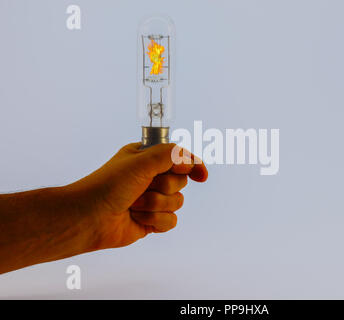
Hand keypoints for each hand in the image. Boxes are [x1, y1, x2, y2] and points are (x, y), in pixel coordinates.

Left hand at [67, 143, 207, 249]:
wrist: (89, 218)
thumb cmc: (109, 185)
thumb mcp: (141, 161)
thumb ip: (170, 154)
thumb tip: (190, 161)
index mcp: (147, 158)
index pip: (179, 159)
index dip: (192, 166)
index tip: (201, 176)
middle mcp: (151, 177)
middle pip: (181, 182)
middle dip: (163, 187)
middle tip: (143, 187)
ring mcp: (152, 200)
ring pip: (177, 203)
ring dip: (155, 205)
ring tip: (134, 205)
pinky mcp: (152, 221)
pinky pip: (171, 221)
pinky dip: (155, 221)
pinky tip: (138, 219)